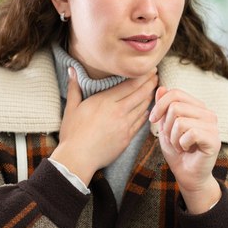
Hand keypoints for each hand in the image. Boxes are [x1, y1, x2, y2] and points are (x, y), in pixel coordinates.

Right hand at [49, 67, 158, 184]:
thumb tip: (71, 69)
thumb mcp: (71, 108)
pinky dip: (145, 113)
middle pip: (140, 94)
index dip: (143, 76)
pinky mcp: (127, 138)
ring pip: (143, 107)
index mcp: (105, 101)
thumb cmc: (72, 134)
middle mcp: (118, 111)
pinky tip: (147, 109)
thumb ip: (74, 87)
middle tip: (156, 75)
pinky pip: (140, 122)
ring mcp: (125, 125)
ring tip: (154, 89)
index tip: (149, 69)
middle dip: (150, 83)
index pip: (130, 85)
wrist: (78, 158)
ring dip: (150, 97)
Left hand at [149, 86, 221, 212]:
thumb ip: (164, 108)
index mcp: (197, 107)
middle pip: (175, 106)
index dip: (159, 105)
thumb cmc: (178, 152)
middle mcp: (207, 113)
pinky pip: (190, 133)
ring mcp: (213, 126)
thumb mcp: (165, 127)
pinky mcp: (214, 139)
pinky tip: (187, 150)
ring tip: (180, 146)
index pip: (175, 93)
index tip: (153, 120)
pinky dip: (182, 144)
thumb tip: (161, 86)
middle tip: (172, 139)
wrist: (188, 175)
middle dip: (166, 125)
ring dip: (173, 137)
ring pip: (180, 120)